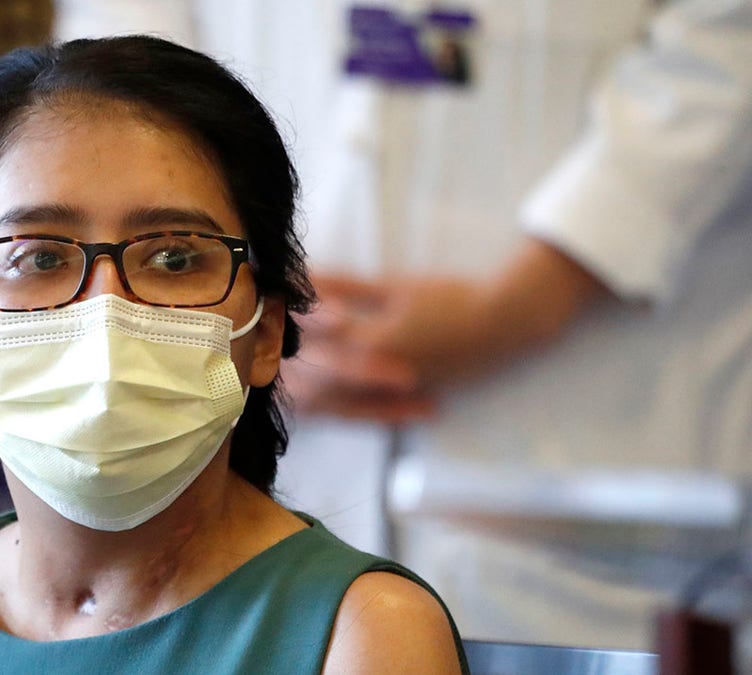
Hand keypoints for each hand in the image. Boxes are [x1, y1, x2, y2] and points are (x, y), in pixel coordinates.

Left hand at [283, 239, 603, 421]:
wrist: (505, 323)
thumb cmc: (450, 297)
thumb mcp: (396, 287)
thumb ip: (348, 289)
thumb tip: (306, 276)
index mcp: (370, 340)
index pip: (312, 339)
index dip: (282, 330)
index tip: (258, 321)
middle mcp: (376, 374)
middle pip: (315, 378)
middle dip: (284, 368)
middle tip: (255, 360)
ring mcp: (390, 392)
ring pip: (336, 402)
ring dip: (305, 393)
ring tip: (278, 384)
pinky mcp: (402, 399)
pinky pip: (364, 412)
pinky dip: (338, 408)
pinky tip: (317, 405)